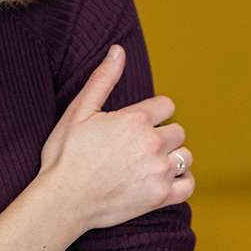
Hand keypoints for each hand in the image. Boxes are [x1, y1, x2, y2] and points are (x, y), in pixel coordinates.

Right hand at [39, 44, 194, 232]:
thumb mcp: (79, 111)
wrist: (62, 200)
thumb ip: (103, 79)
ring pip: (184, 156)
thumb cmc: (66, 155)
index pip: (166, 106)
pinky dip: (181, 181)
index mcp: (135, 119)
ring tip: (150, 163)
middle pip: (178, 131)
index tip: (137, 123)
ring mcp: (159, 171)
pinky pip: (188, 185)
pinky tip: (165, 179)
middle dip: (162, 134)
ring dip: (172, 157)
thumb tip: (118, 50)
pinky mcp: (160, 197)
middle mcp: (152, 143)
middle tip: (139, 145)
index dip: (153, 112)